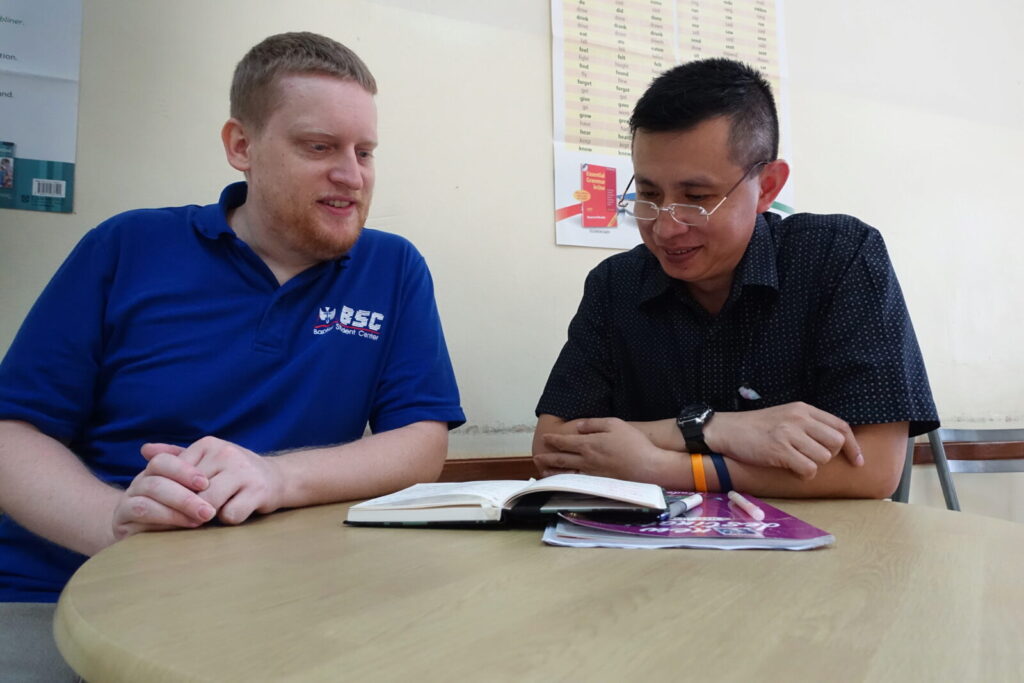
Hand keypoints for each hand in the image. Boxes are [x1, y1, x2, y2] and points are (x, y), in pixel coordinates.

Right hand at [111, 444, 214, 540]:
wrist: (151, 536)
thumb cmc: (183, 508)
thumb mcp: (191, 489)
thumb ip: (196, 475)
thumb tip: (211, 472)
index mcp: (153, 471)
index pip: (162, 461)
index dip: (183, 470)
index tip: (205, 482)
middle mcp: (137, 484)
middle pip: (155, 482)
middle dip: (184, 497)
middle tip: (208, 510)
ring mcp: (126, 503)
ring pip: (145, 501)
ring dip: (174, 511)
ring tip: (199, 520)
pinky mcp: (122, 524)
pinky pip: (138, 519)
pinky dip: (162, 521)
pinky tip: (181, 528)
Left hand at [172, 436, 284, 524]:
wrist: (276, 478)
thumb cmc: (233, 471)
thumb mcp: (207, 458)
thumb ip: (177, 456)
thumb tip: (145, 450)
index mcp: (209, 444)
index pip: (176, 473)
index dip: (174, 493)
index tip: (175, 503)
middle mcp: (226, 454)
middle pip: (190, 491)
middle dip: (189, 507)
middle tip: (194, 513)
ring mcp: (244, 472)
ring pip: (208, 504)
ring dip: (209, 514)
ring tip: (214, 511)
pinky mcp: (259, 491)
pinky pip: (230, 515)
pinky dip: (230, 518)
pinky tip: (236, 510)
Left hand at [535, 417, 675, 482]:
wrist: (648, 466)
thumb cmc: (633, 443)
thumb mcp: (614, 424)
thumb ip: (593, 424)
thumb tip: (578, 426)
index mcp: (589, 444)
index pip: (565, 441)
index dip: (553, 440)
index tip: (545, 438)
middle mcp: (586, 460)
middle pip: (561, 459)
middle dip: (547, 457)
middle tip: (536, 457)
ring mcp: (591, 474)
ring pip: (566, 473)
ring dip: (553, 472)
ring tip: (543, 471)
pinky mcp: (598, 483)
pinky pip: (577, 482)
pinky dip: (566, 482)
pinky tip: (563, 482)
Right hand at [705, 402, 862, 478]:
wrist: (726, 430)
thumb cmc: (755, 427)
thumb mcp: (784, 416)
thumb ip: (807, 424)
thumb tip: (833, 443)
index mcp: (803, 409)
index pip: (840, 426)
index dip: (852, 446)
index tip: (857, 461)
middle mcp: (799, 418)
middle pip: (835, 443)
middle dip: (829, 456)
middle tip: (812, 459)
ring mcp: (789, 433)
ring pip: (823, 458)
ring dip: (813, 465)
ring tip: (795, 462)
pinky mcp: (779, 450)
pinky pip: (807, 469)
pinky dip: (803, 474)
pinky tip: (790, 469)